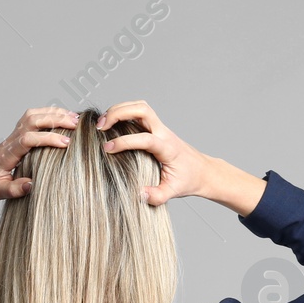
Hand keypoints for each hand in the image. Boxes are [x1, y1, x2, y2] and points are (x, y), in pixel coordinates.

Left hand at [0, 106, 80, 202]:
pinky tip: (61, 119)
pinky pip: (32, 119)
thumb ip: (13, 190)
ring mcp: (13, 136)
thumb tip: (32, 185)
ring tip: (74, 118)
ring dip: (53, 113)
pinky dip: (48, 115)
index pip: (29, 139)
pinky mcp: (16, 137)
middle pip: (32, 120)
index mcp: (7, 154)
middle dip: (55, 119)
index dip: (48, 138)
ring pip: (32, 115)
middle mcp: (10, 141)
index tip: (66, 143)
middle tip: (76, 125)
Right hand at [96, 100, 211, 205]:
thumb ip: (157, 195)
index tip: (107, 148)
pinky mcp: (155, 128)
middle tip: (100, 127)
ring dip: (119, 109)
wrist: (203, 171)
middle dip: (119, 113)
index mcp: (168, 148)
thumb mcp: (174, 192)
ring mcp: (160, 127)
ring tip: (102, 124)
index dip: (124, 141)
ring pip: (140, 106)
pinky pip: (139, 112)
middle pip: (142, 109)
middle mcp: (164, 133)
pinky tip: (111, 124)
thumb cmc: (188, 180)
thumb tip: (139, 194)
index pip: (145, 138)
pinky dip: (123, 112)